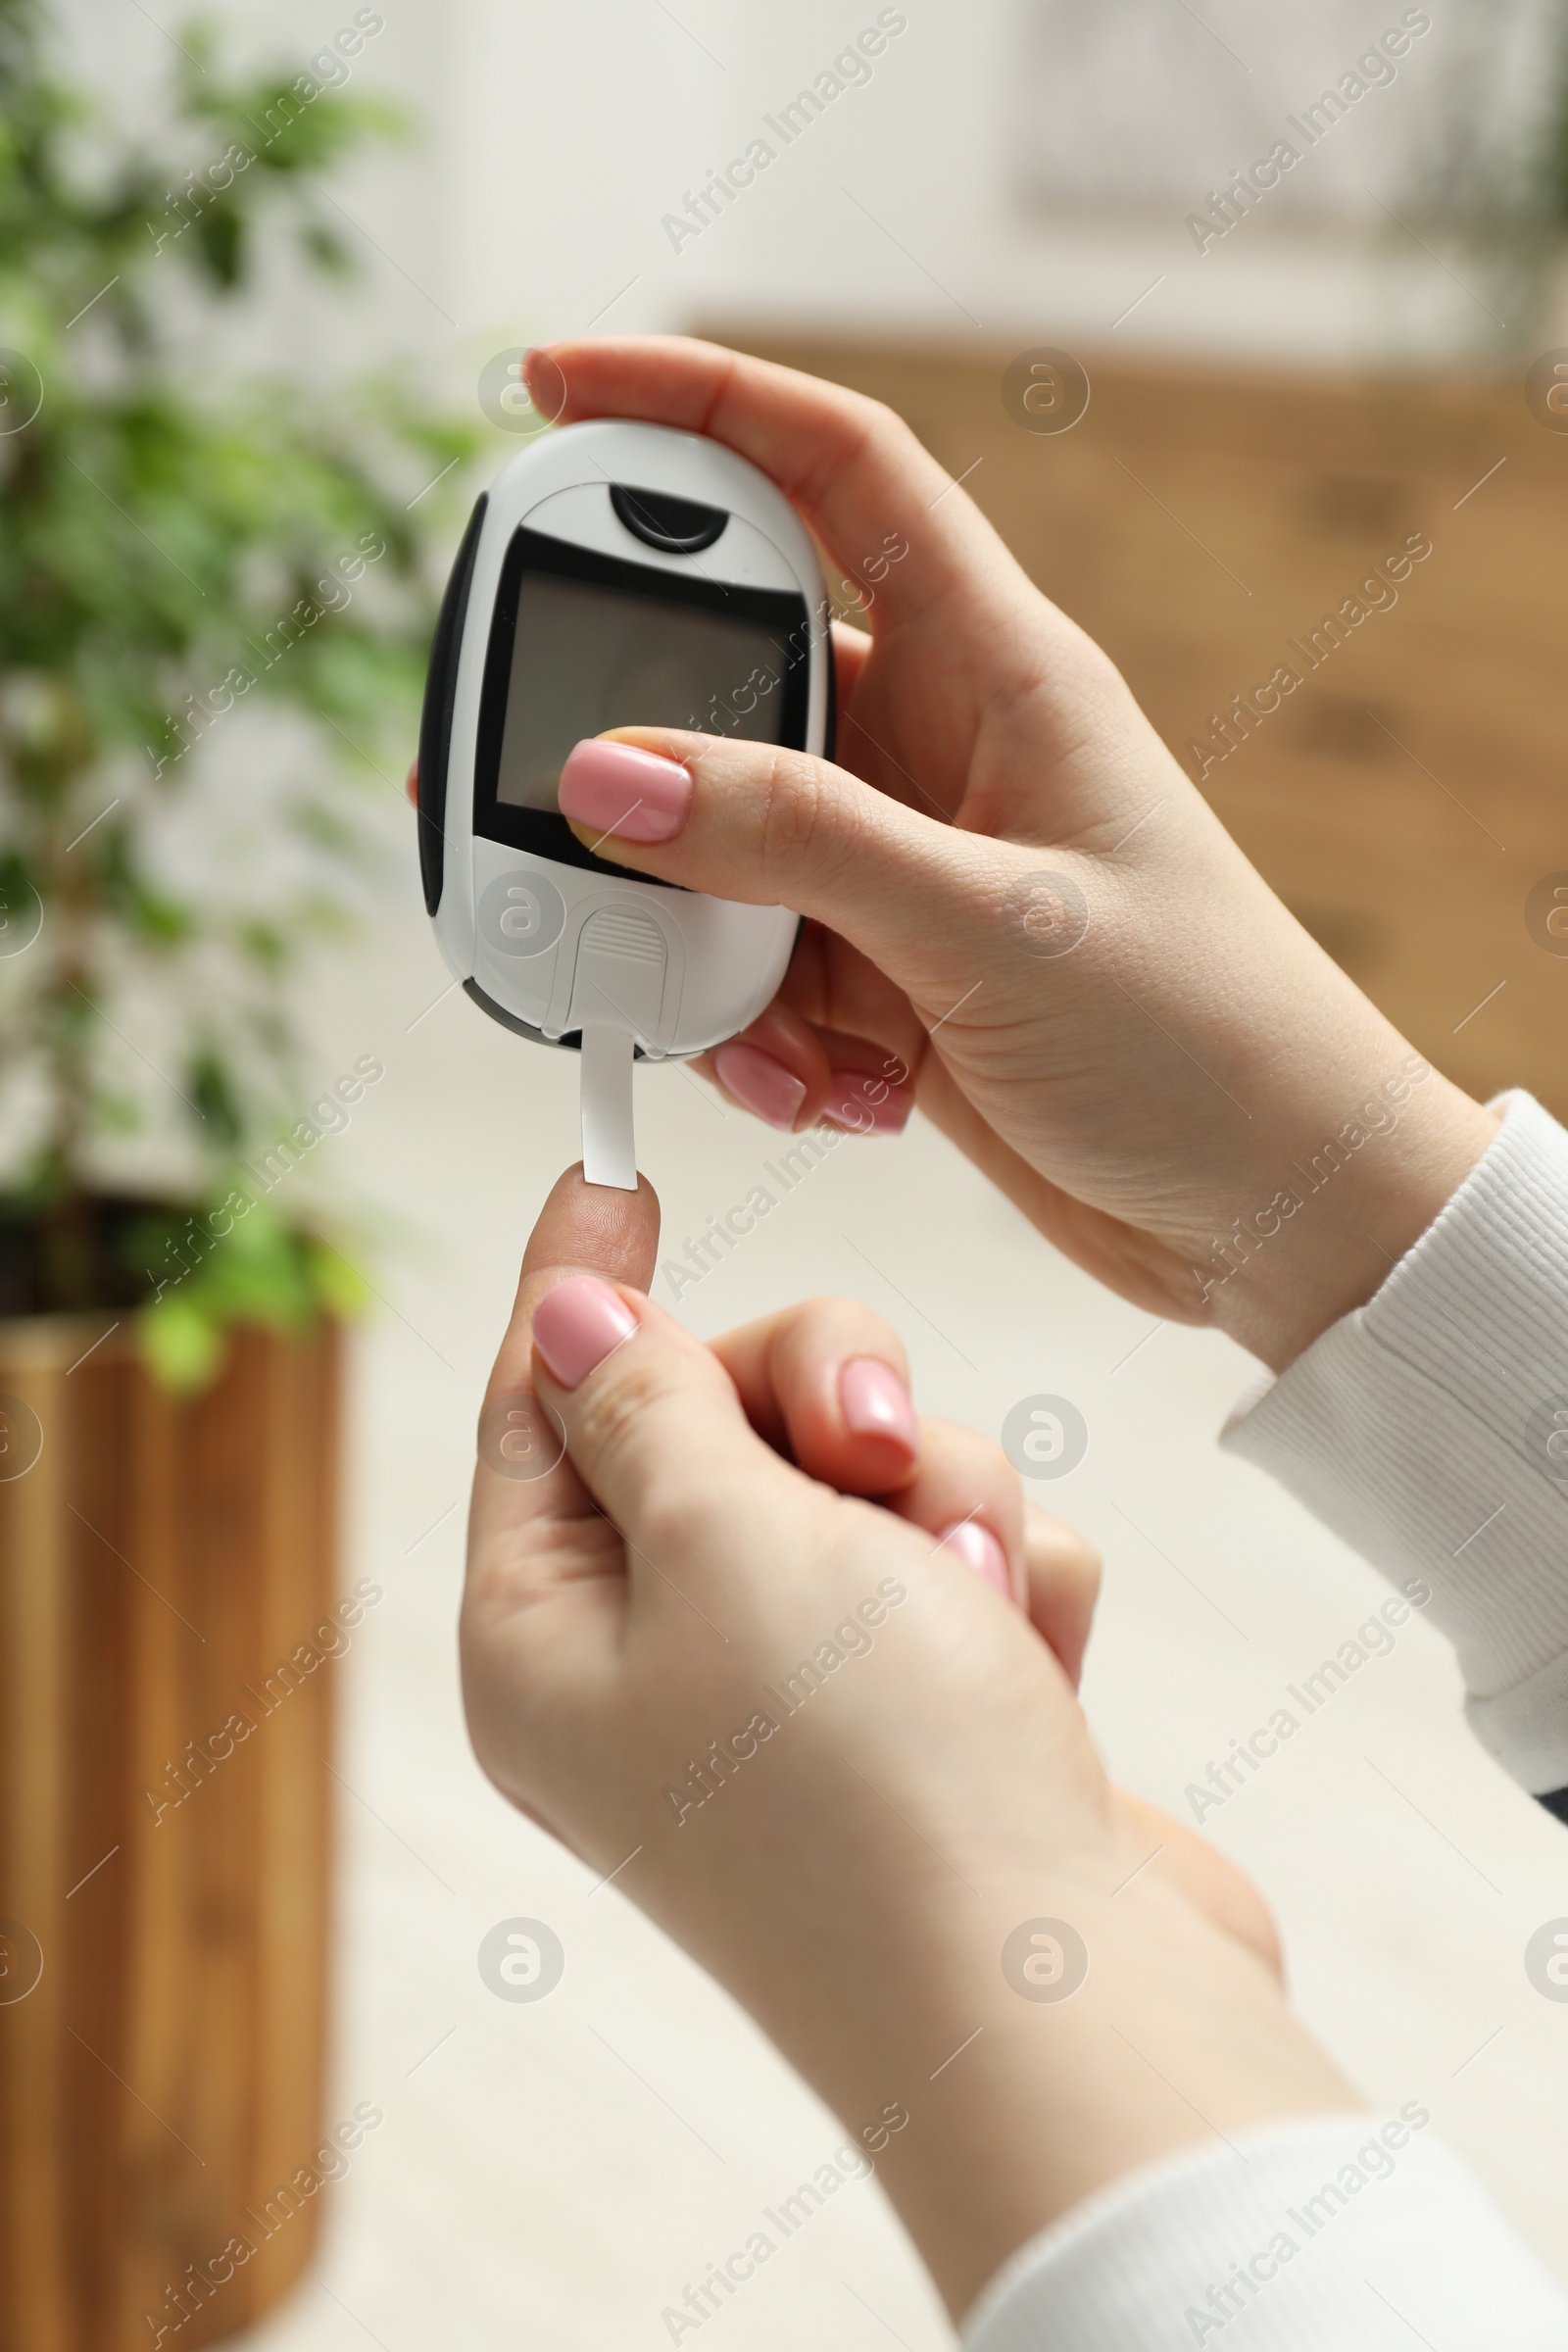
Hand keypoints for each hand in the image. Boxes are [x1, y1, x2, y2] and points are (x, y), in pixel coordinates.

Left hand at [462, 1167, 1352, 2319]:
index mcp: (546, 1637)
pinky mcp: (933, 1710)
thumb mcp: (724, 1544)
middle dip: (824, 1399)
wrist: (1071, 2004)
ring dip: (940, 1501)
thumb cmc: (869, 1781)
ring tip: (978, 1603)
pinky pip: (965, 1557)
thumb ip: (649, 1405)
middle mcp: (660, 1666)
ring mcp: (803, 1694)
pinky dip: (1011, 1585)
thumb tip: (565, 1314)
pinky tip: (1031, 1665)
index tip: (610, 1164)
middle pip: (720, 1416)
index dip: (577, 1278)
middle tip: (879, 1438)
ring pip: (867, 1472)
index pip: (537, 1406)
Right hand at [529, 336, 1496, 1371]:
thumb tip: (607, 775)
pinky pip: (756, 970)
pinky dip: (755, 1037)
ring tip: (755, 1031)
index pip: (838, 472)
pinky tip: (827, 1092)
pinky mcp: (891, 979)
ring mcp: (908, 867)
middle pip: (735, 676)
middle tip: (524, 783)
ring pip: (722, 849)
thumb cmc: (1206, 1040)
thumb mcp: (997, 927)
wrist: (1278, 1211)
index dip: (701, 402)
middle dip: (630, 738)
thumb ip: (798, 843)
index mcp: (1001, 669)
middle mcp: (943, 749)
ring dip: (696, 943)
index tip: (557, 385)